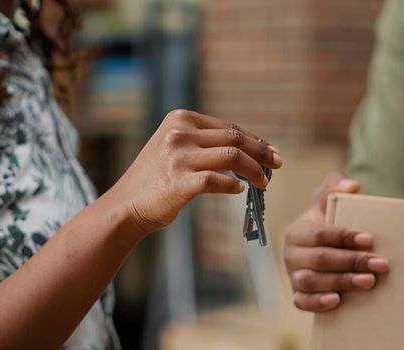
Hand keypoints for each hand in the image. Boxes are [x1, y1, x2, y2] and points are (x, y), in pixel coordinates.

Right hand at [105, 109, 281, 235]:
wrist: (125, 206)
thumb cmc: (154, 180)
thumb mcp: (174, 148)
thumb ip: (203, 143)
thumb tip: (248, 151)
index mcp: (179, 119)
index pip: (228, 126)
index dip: (254, 139)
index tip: (271, 150)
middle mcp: (179, 133)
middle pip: (235, 138)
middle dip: (262, 152)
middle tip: (278, 164)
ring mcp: (178, 157)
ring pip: (232, 157)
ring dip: (255, 170)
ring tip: (264, 182)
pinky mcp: (179, 182)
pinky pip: (218, 181)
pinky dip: (234, 185)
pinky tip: (239, 190)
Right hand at [284, 172, 388, 311]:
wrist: (320, 249)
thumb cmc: (326, 225)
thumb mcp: (327, 203)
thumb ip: (335, 187)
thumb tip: (352, 185)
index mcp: (297, 231)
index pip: (319, 233)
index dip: (343, 236)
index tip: (369, 239)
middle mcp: (291, 254)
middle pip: (320, 259)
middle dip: (352, 261)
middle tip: (381, 264)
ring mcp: (294, 276)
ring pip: (312, 281)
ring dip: (342, 282)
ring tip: (369, 281)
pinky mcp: (298, 295)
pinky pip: (302, 302)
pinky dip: (317, 303)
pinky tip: (337, 301)